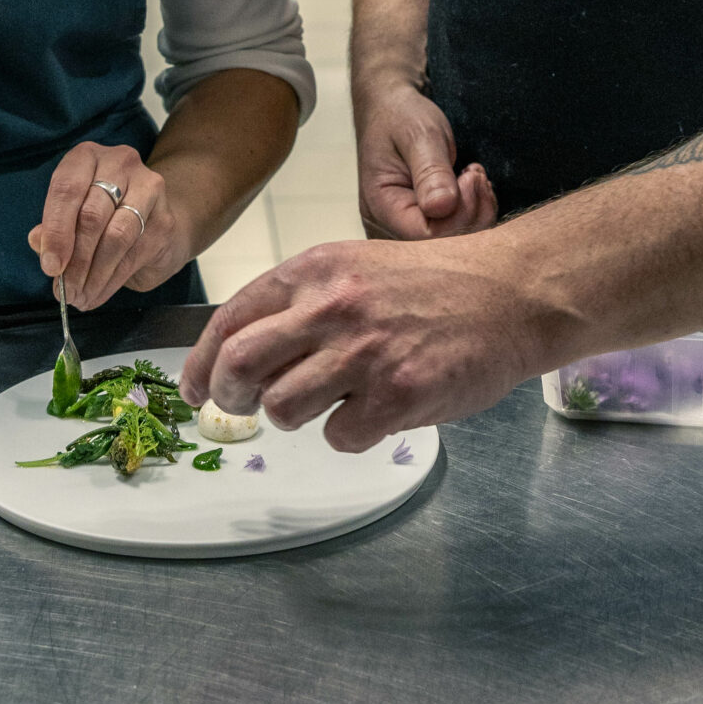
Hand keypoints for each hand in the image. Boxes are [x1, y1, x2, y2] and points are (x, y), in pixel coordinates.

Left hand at [29, 141, 192, 310]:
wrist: (153, 215)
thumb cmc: (102, 213)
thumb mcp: (70, 214)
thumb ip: (53, 227)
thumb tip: (38, 242)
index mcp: (87, 157)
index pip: (67, 188)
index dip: (56, 231)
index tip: (50, 267)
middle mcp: (120, 162)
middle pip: (92, 215)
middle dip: (75, 261)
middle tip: (64, 291)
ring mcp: (148, 188)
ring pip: (116, 236)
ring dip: (94, 275)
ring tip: (80, 297)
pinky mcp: (164, 219)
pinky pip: (134, 255)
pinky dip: (111, 281)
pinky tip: (98, 294)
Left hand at [180, 234, 534, 451]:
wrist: (508, 292)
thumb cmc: (432, 283)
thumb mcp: (354, 266)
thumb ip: (302, 301)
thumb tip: (243, 351)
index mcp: (313, 270)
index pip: (230, 320)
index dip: (200, 363)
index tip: (194, 390)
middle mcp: (330, 306)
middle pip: (239, 366)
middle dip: (229, 398)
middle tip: (241, 409)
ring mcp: (362, 353)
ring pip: (281, 408)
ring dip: (291, 417)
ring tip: (321, 404)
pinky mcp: (396, 395)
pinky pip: (338, 437)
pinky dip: (348, 434)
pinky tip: (372, 412)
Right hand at [356, 80, 496, 239]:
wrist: (392, 108)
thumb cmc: (401, 117)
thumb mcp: (418, 134)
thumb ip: (430, 171)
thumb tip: (443, 207)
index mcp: (381, 207)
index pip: (427, 236)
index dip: (459, 214)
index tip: (470, 176)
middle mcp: (388, 227)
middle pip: (441, 246)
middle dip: (472, 213)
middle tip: (475, 174)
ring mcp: (404, 230)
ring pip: (452, 244)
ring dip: (476, 211)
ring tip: (473, 175)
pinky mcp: (422, 225)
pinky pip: (454, 234)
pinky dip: (472, 213)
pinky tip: (471, 187)